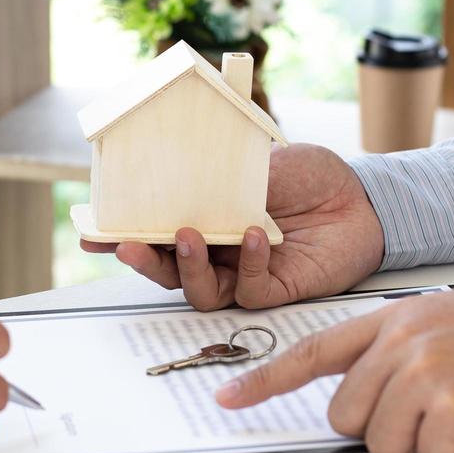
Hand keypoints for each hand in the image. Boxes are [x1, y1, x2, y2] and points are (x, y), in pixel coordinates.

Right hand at [82, 144, 384, 310]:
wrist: (361, 195)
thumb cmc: (308, 176)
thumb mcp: (256, 161)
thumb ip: (218, 174)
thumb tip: (175, 167)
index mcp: (205, 220)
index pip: (154, 233)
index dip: (122, 235)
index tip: (92, 233)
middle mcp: (218, 254)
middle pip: (168, 271)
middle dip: (144, 261)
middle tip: (129, 246)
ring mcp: (244, 275)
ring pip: (201, 291)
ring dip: (188, 268)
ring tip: (190, 236)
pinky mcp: (277, 290)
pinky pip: (251, 290)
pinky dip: (249, 264)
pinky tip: (256, 236)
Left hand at [214, 285, 453, 452]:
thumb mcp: (447, 318)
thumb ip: (397, 347)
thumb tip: (364, 396)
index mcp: (394, 319)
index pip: (312, 351)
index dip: (265, 380)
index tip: (226, 399)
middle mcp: (401, 345)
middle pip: (345, 415)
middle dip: (379, 426)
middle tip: (434, 408)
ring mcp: (425, 379)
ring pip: (383, 444)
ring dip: (422, 443)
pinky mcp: (453, 415)